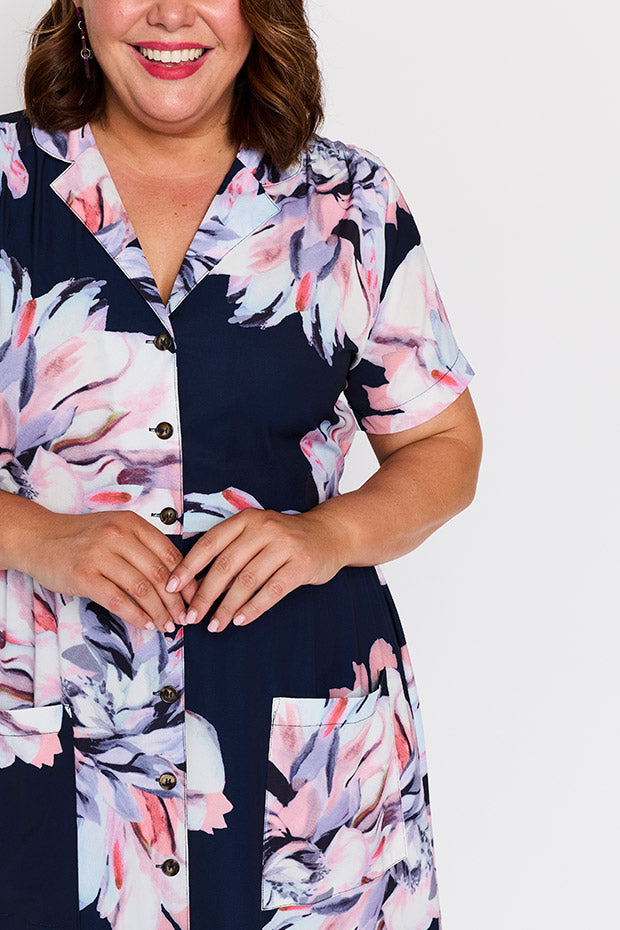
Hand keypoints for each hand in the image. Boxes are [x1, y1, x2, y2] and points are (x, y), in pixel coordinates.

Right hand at [17, 509, 198, 633]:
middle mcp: (118, 535)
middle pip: (159, 573)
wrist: (38, 537)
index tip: (194, 597)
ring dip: (159, 611)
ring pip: (142, 588)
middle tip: (184, 617)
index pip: (170, 553)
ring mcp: (100, 555)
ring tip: (168, 625)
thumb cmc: (80, 537)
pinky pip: (118, 601)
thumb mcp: (115, 530)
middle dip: (176, 600)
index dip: (186, 579)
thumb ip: (141, 547)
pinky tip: (146, 624)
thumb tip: (175, 578)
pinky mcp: (84, 575)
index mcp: (131, 523)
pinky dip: (136, 616)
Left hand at [165, 508, 348, 631]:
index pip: (209, 543)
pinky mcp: (301, 565)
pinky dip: (253, 608)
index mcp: (246, 519)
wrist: (330, 534)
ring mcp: (284, 545)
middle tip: (191, 617)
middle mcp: (264, 528)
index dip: (188, 567)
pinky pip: (272, 591)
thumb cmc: (285, 539)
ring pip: (246, 581)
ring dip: (227, 607)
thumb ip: (230, 550)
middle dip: (204, 595)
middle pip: (225, 566)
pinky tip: (240, 620)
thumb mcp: (256, 533)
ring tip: (214, 625)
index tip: (171, 588)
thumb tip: (193, 584)